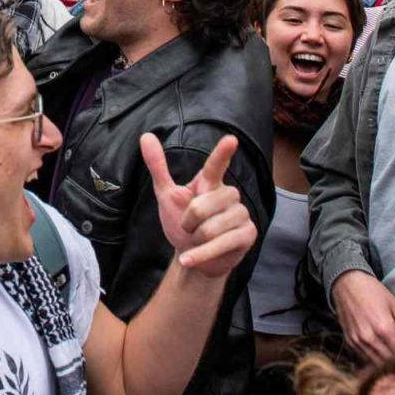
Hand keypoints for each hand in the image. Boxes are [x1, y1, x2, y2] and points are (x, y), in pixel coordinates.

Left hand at [141, 132, 257, 277]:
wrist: (193, 258)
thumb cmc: (182, 224)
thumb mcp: (167, 195)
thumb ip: (159, 167)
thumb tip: (145, 136)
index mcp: (209, 183)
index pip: (215, 166)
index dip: (222, 153)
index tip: (230, 139)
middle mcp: (229, 194)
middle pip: (201, 207)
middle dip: (187, 222)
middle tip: (189, 228)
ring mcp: (241, 214)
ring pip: (211, 229)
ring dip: (195, 240)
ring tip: (197, 240)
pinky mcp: (248, 234)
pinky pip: (221, 245)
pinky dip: (200, 255)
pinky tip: (188, 259)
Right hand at [331, 269, 394, 361]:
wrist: (346, 283)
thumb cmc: (372, 291)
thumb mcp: (394, 303)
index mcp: (383, 327)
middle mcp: (369, 337)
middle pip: (391, 361)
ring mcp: (357, 341)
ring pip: (378, 363)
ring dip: (388, 362)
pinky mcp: (350, 342)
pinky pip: (366, 359)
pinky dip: (375, 358)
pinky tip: (382, 351)